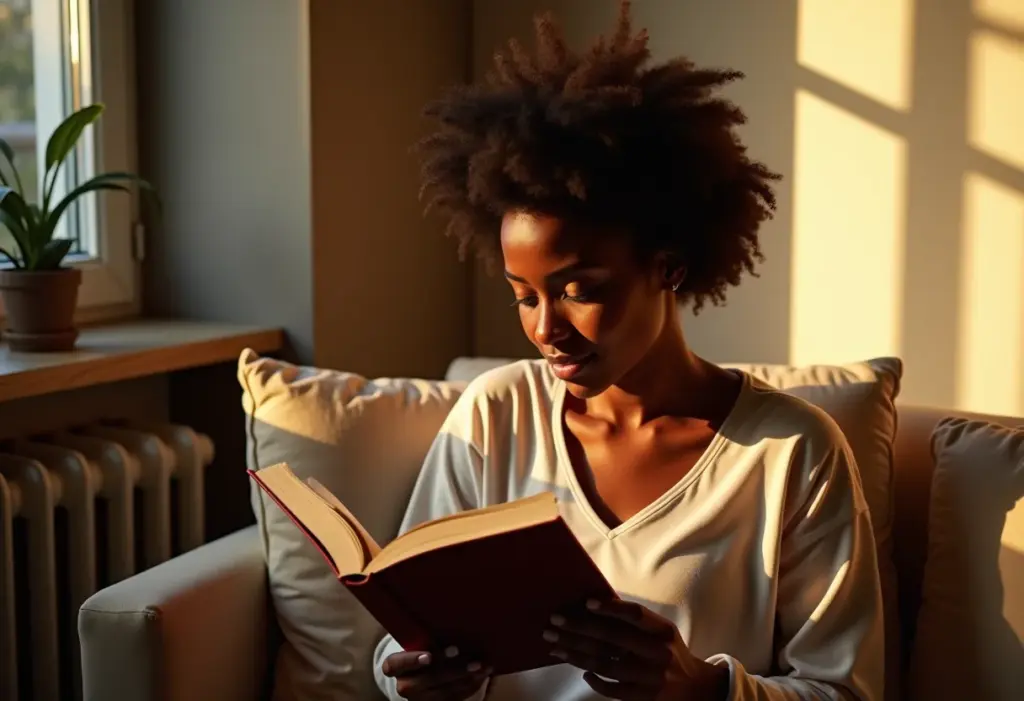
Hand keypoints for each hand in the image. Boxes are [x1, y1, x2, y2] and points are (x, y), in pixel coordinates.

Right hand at [380, 647, 491, 700]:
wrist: (420, 671)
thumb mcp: (419, 641)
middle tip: (471, 661)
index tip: (428, 656)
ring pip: (444, 691)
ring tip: (482, 666)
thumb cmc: (422, 647)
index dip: (410, 661)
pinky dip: (470, 686)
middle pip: (426, 680)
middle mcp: (404, 685)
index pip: (394, 664)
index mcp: (395, 666)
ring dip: (466, 678)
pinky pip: (454, 698)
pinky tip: (481, 675)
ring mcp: (420, 698)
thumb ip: (426, 637)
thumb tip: (450, 619)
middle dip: (451, 670)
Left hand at [544, 598, 729, 700]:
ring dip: (577, 653)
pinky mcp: (644, 697)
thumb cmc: (670, 652)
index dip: (611, 608)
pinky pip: (613, 689)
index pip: (635, 615)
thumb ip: (637, 621)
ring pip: (607, 663)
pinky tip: (582, 670)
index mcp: (662, 630)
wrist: (697, 688)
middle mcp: (657, 652)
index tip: (586, 603)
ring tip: (555, 645)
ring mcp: (650, 677)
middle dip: (580, 628)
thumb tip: (596, 605)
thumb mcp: (662, 631)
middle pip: (613, 638)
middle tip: (555, 621)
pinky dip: (595, 680)